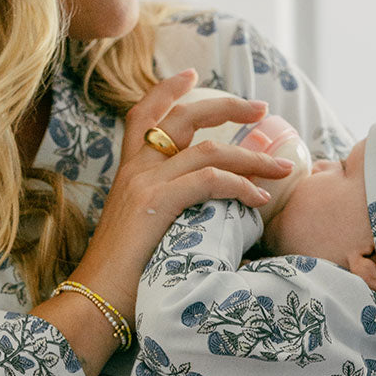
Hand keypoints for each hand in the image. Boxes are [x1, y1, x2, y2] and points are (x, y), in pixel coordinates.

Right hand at [71, 69, 294, 321]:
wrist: (95, 301)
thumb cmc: (121, 279)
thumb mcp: (143, 234)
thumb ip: (165, 213)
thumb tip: (205, 215)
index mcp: (128, 174)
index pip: (143, 116)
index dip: (168, 91)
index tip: (192, 74)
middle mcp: (135, 170)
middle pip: (182, 116)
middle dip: (227, 106)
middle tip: (260, 109)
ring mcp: (144, 184)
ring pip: (209, 150)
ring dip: (252, 156)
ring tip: (281, 167)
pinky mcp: (157, 203)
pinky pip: (209, 180)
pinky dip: (241, 185)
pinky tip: (259, 198)